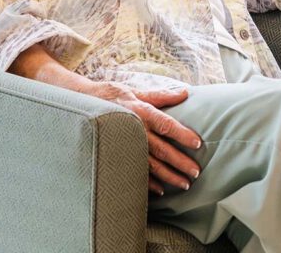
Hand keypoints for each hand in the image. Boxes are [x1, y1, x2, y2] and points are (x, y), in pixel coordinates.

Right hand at [87, 81, 202, 196]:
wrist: (83, 105)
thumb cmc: (112, 96)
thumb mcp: (136, 92)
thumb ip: (161, 96)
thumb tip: (185, 93)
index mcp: (142, 112)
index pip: (166, 125)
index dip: (182, 134)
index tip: (197, 143)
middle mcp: (136, 130)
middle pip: (161, 149)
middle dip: (180, 162)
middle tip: (196, 172)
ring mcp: (126, 145)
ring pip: (151, 165)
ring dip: (168, 176)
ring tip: (184, 184)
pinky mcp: (118, 155)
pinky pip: (134, 171)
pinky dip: (148, 183)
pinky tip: (160, 190)